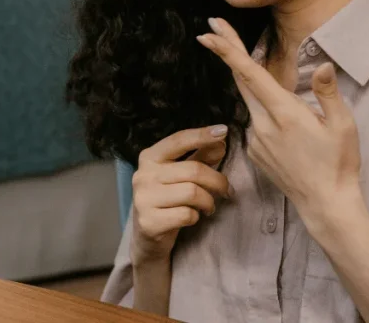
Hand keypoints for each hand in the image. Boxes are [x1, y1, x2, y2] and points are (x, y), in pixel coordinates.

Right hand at [130, 126, 231, 264]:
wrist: (147, 237)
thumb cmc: (167, 200)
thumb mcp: (180, 176)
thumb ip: (199, 157)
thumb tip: (220, 142)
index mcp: (150, 158)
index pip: (178, 140)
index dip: (202, 135)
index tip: (223, 131)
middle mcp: (143, 175)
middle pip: (193, 170)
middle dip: (217, 181)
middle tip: (226, 190)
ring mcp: (144, 199)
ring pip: (192, 193)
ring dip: (208, 202)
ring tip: (209, 206)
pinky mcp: (149, 222)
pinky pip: (186, 215)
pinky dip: (196, 217)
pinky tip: (192, 217)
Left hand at [197, 17, 362, 232]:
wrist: (325, 205)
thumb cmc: (339, 164)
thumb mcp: (343, 126)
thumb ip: (328, 93)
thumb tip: (322, 65)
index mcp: (284, 112)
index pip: (250, 74)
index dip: (227, 50)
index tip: (210, 32)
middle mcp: (263, 124)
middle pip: (241, 80)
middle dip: (227, 52)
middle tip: (214, 28)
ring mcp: (255, 139)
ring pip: (251, 102)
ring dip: (257, 88)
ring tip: (289, 108)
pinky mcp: (254, 152)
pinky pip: (257, 123)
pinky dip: (267, 115)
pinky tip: (291, 134)